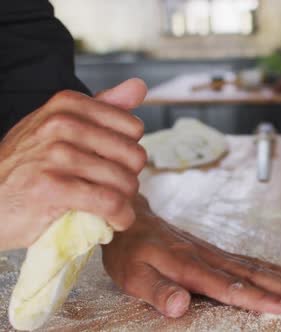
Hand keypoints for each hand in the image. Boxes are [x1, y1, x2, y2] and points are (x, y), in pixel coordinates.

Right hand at [0, 79, 147, 249]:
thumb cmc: (28, 165)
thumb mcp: (59, 126)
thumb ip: (103, 107)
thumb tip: (138, 85)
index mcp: (67, 106)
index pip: (133, 128)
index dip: (129, 151)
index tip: (114, 165)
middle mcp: (61, 125)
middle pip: (133, 155)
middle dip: (131, 178)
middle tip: (115, 191)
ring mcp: (55, 156)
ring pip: (124, 181)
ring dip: (126, 202)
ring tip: (114, 208)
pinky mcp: (52, 188)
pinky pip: (109, 202)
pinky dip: (120, 216)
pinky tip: (115, 221)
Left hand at [102, 196, 280, 317]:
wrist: (132, 221)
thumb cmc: (130, 253)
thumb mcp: (133, 276)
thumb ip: (158, 291)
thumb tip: (182, 306)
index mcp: (191, 267)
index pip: (232, 288)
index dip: (261, 299)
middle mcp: (210, 259)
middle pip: (254, 275)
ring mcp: (216, 253)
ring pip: (257, 267)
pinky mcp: (216, 252)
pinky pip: (249, 259)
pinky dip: (272, 265)